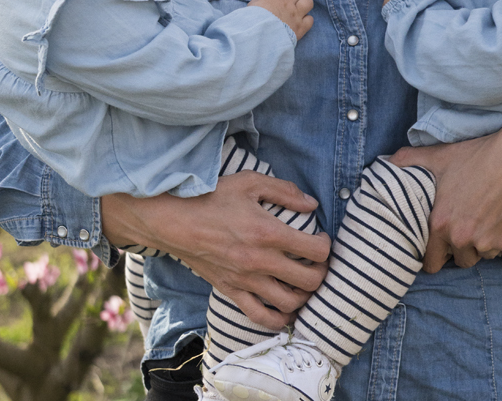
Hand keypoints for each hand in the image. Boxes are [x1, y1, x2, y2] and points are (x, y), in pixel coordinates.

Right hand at [101, 171, 329, 327]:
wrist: (174, 220)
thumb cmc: (212, 197)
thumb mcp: (250, 182)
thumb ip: (284, 191)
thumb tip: (311, 205)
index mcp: (268, 233)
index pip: (315, 251)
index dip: (326, 246)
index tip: (321, 238)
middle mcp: (260, 261)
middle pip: (309, 281)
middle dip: (321, 273)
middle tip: (317, 262)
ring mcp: (245, 281)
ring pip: (289, 304)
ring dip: (304, 296)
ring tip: (303, 282)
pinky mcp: (231, 292)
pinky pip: (260, 317)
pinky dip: (277, 319)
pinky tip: (284, 309)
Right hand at [250, 0, 313, 39]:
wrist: (261, 38)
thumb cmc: (252, 24)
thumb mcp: (250, 10)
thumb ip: (256, 4)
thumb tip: (259, 2)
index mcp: (272, 0)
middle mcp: (286, 5)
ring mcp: (295, 15)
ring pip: (308, 2)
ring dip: (304, 4)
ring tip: (300, 8)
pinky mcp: (300, 27)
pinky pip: (310, 19)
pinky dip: (307, 20)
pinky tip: (302, 22)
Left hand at [390, 118, 501, 271]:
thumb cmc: (475, 156)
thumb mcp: (439, 156)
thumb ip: (408, 160)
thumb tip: (387, 162)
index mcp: (440, 224)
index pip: (430, 263)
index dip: (432, 256)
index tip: (436, 246)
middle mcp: (461, 239)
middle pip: (456, 261)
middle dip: (456, 250)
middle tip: (459, 229)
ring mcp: (486, 242)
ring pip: (478, 256)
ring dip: (477, 246)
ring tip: (478, 221)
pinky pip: (497, 250)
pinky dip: (495, 240)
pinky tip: (495, 217)